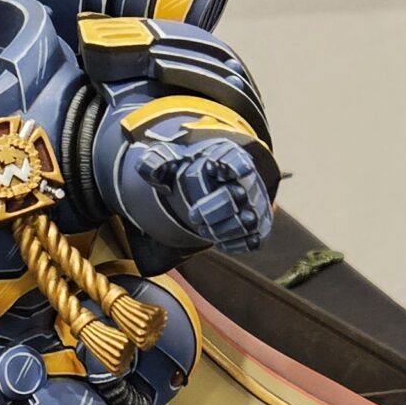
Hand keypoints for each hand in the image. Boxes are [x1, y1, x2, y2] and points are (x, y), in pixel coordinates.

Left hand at [142, 137, 271, 253]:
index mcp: (232, 160)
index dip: (229, 167)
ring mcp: (256, 206)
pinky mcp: (259, 228)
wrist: (216, 183)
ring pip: (247, 222)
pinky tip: (218, 241)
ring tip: (204, 229)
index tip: (213, 169)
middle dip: (213, 210)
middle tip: (194, 216)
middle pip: (237, 197)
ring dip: (222, 230)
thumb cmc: (196, 170)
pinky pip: (253, 241)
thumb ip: (159, 162)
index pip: (238, 162)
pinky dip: (235, 244)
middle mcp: (249, 183)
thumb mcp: (176, 161)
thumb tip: (145, 168)